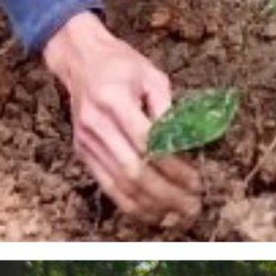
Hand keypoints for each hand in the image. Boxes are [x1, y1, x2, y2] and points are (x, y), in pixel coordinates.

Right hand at [42, 12, 201, 227]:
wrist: (79, 60)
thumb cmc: (121, 65)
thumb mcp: (152, 75)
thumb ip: (168, 109)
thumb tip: (186, 147)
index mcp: (113, 99)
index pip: (147, 144)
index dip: (173, 168)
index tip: (196, 181)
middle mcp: (95, 125)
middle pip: (133, 171)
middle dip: (166, 194)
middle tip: (193, 206)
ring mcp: (86, 142)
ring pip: (119, 185)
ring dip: (151, 205)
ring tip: (177, 215)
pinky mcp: (83, 153)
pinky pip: (107, 186)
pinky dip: (131, 204)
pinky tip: (152, 213)